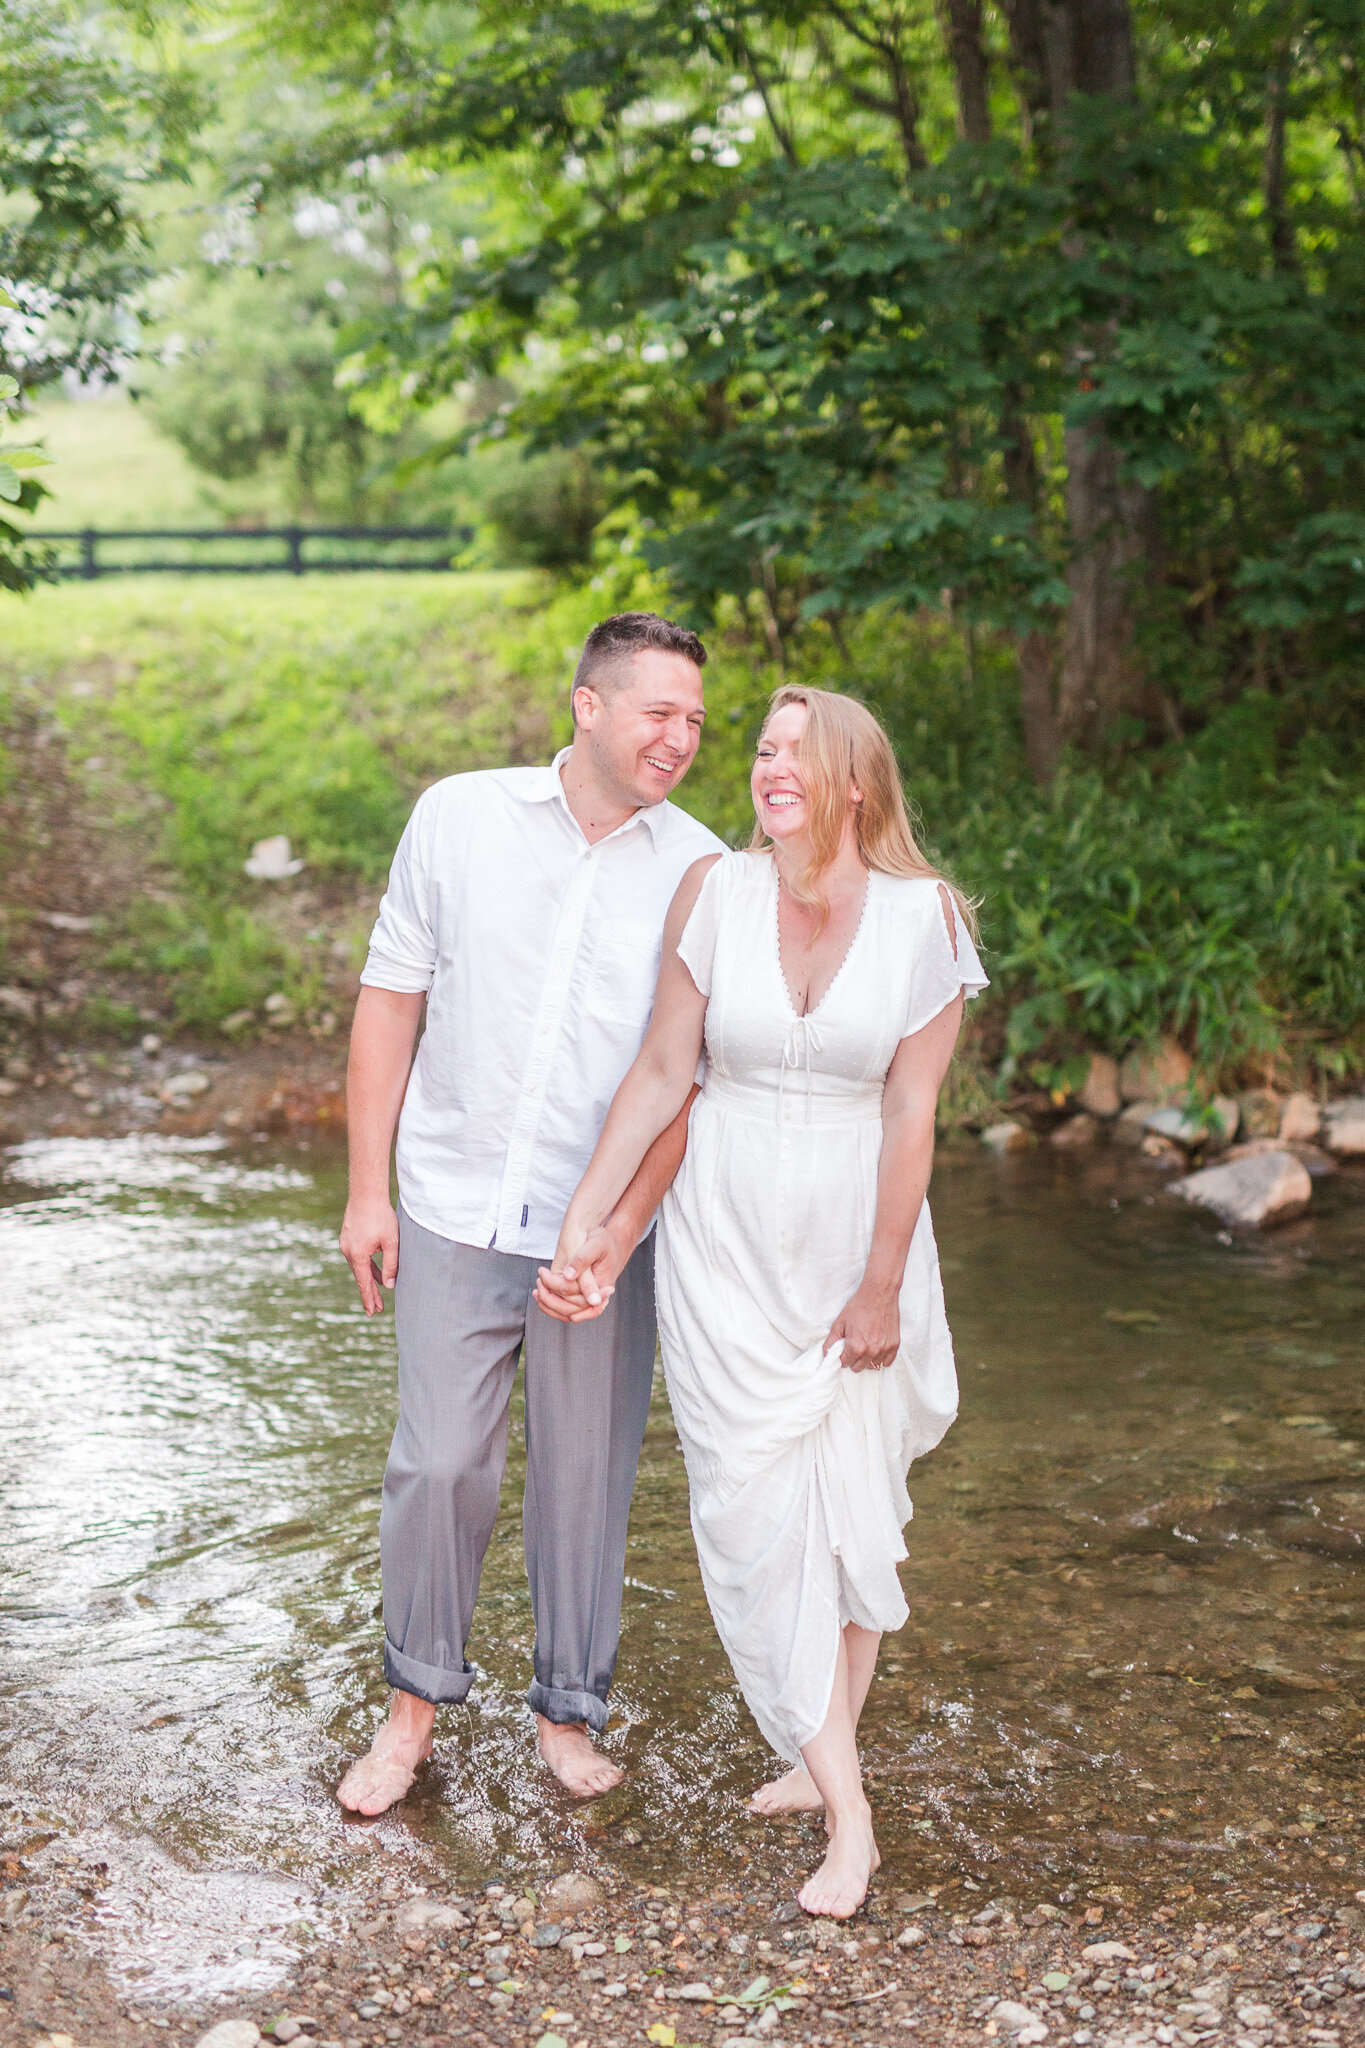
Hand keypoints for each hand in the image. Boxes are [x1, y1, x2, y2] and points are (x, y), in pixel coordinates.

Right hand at [340, 1194, 398, 1314]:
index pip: (364, 1283)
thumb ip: (391, 1265)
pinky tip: (375, 1273)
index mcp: (358, 1255)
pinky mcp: (348, 1238)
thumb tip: (388, 1285)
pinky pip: (358, 1257)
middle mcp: (348, 1251)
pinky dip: (367, 1267)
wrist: (366, 1193)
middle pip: (360, 1278)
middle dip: (369, 1294)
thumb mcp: (391, 1242)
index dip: (369, 1298)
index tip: (372, 1312)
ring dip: (369, 1280)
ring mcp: (346, 1244)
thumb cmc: (381, 1216)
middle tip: (375, 1311)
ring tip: (378, 1295)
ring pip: (359, 1267)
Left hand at [535, 1220, 631, 1323]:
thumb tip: (568, 1276)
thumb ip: (583, 1260)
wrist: (611, 1243)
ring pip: (567, 1313)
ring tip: (537, 1290)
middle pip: (571, 1310)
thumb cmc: (605, 1242)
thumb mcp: (596, 1244)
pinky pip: (566, 1308)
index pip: (579, 1299)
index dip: (559, 1290)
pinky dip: (552, 1305)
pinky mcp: (580, 1295)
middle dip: (550, 1299)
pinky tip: (541, 1293)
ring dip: (549, 1305)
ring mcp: (588, 1298)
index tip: (544, 1276)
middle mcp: (596, 1297)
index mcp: (602, 1287)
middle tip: (539, 1281)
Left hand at [823, 1279, 899, 1370]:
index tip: (844, 1349)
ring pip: (872, 1366)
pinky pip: (886, 1362)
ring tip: (866, 1345)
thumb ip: (831, 1341)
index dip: (842, 1356)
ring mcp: (884, 1349)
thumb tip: (826, 1353)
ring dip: (867, 1359)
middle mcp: (871, 1351)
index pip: (845, 1363)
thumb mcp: (839, 1322)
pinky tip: (876, 1348)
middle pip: (858, 1367)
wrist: (879, 1294)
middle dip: (853, 1359)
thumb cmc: (859, 1306)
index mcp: (856, 1346)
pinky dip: (880, 1358)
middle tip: (854, 1345)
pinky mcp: (894, 1345)